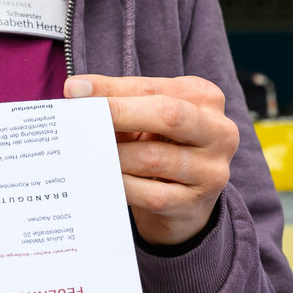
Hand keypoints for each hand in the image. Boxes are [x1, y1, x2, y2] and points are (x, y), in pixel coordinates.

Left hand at [64, 75, 237, 246]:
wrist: (186, 204)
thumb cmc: (162, 147)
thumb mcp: (148, 120)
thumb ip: (120, 104)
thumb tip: (76, 93)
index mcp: (206, 98)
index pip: (154, 87)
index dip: (112, 87)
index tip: (73, 89)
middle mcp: (219, 131)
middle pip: (168, 115)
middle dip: (119, 114)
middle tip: (82, 119)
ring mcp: (212, 170)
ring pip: (154, 158)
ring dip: (115, 156)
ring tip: (87, 155)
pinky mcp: (196, 204)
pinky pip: (153, 194)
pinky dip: (123, 186)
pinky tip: (104, 180)